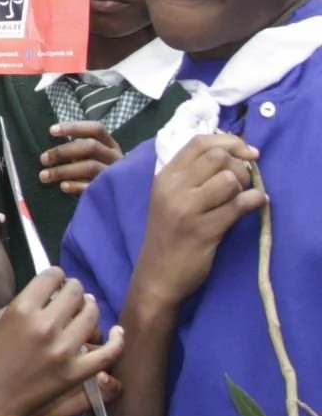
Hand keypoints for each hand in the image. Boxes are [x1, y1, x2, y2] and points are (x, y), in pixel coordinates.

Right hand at [0, 268, 125, 415]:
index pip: (50, 277)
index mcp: (21, 309)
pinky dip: (116, 340)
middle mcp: (45, 326)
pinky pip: (107, 353)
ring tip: (87, 307)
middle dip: (74, 288)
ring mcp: (64, 350)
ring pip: (91, 316)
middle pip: (74, 293)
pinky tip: (117, 332)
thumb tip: (48, 294)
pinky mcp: (76, 372)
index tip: (56, 279)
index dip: (56, 274)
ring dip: (91, 307)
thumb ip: (23, 304)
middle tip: (72, 292)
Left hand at [39, 122, 123, 193]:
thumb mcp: (96, 157)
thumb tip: (52, 152)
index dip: (74, 127)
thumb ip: (80, 150)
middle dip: (63, 151)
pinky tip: (62, 186)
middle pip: (91, 146)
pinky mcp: (110, 191)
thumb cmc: (101, 172)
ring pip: (89, 167)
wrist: (124, 196)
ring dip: (63, 170)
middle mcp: (114, 157)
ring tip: (44, 176)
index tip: (51, 131)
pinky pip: (92, 186)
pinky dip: (75, 185)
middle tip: (43, 159)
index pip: (96, 129)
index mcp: (110, 145)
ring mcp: (113, 174)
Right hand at [129, 132, 264, 306]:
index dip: (229, 141)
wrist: (158, 274)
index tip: (248, 151)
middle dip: (239, 165)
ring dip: (245, 185)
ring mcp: (187, 208)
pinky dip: (255, 201)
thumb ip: (191, 175)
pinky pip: (239, 206)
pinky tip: (256, 204)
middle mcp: (172, 187)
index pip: (198, 142)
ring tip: (245, 196)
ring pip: (229, 179)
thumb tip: (231, 154)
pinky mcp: (204, 229)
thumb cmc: (168, 234)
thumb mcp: (169, 198)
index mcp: (164, 176)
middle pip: (217, 156)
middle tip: (244, 181)